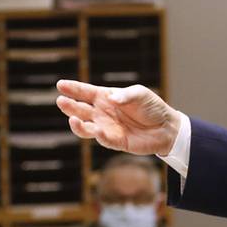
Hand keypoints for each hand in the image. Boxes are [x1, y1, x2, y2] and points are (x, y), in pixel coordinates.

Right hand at [56, 80, 179, 155]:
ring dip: (78, 124)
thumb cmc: (152, 107)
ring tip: (72, 119)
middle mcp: (103, 112)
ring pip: (86, 127)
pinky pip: (103, 139)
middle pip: (81, 109)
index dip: (73, 89)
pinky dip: (99, 136)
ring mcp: (107, 127)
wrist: (165, 127)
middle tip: (61, 101)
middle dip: (70, 105)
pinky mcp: (115, 141)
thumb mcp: (141, 94)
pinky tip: (96, 130)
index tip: (60, 85)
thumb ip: (126, 95)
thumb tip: (111, 98)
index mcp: (107, 97)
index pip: (86, 92)